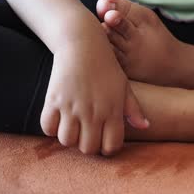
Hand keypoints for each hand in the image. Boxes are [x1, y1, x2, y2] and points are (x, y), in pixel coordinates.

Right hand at [40, 40, 148, 155]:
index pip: (110, 147)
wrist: (83, 45)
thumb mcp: (125, 86)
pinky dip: (52, 128)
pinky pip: (48, 128)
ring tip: (74, 126)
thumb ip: (133, 109)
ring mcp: (72, 107)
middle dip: (88, 145)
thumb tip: (145, 127)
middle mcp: (93, 112)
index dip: (107, 148)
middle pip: (88, 148)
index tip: (103, 139)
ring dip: (70, 137)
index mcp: (113, 111)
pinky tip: (59, 118)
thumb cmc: (107, 67)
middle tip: (87, 133)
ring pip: (67, 141)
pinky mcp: (53, 100)